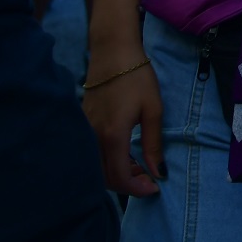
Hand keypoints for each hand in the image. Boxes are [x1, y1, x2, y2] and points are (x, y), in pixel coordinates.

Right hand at [82, 50, 163, 196]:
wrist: (113, 53)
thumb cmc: (137, 78)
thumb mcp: (153, 110)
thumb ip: (153, 143)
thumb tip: (158, 171)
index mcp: (112, 135)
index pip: (119, 177)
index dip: (136, 188)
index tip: (154, 187)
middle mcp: (93, 137)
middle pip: (104, 177)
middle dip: (127, 184)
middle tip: (149, 178)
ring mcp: (85, 131)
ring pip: (96, 167)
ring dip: (118, 173)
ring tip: (140, 166)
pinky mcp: (84, 124)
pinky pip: (93, 153)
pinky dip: (109, 161)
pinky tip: (126, 154)